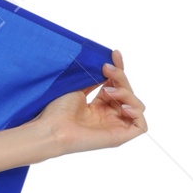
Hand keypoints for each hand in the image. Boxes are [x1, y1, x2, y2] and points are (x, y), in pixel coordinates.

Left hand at [29, 49, 147, 157]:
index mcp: (98, 106)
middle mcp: (108, 116)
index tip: (113, 54)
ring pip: (136, 105)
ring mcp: (114, 127)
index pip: (117, 85)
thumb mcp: (78, 87)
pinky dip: (136, 112)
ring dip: (126, 93)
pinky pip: (141, 125)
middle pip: (128, 92)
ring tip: (107, 91)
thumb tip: (109, 64)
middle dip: (120, 77)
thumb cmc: (57, 111)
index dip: (118, 69)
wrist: (51, 128)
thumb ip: (96, 78)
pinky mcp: (118, 138)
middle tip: (105, 69)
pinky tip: (122, 106)